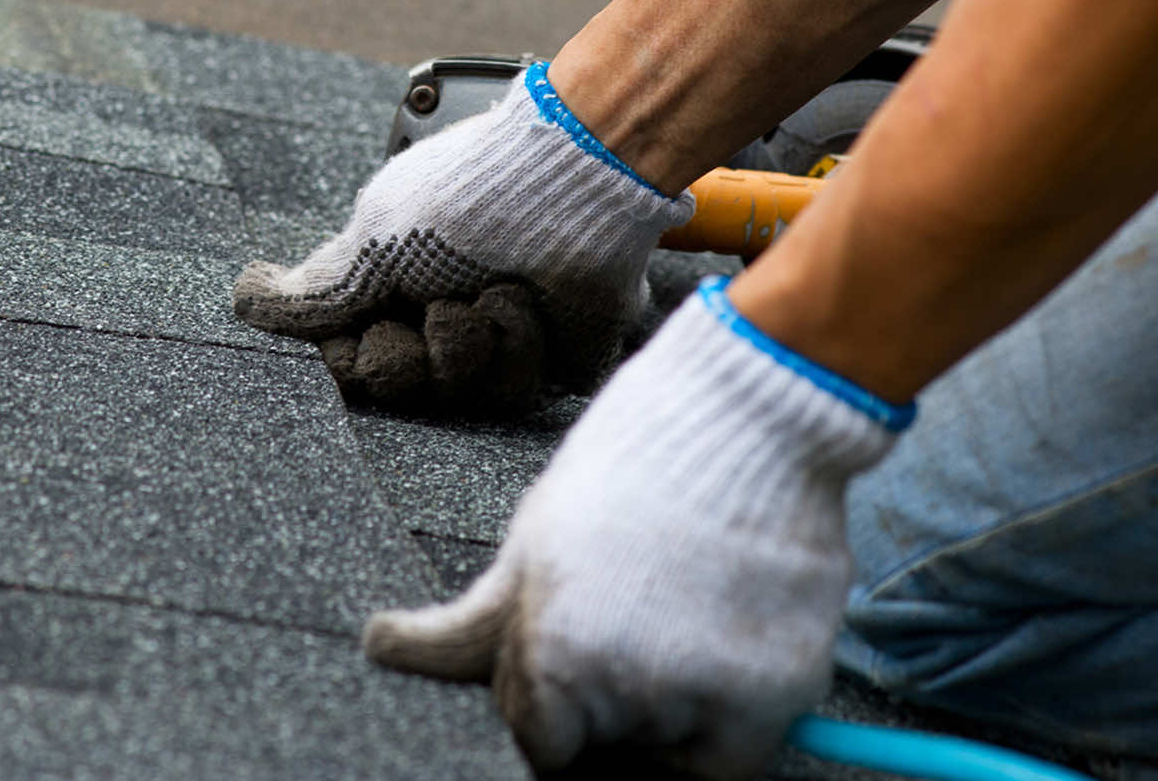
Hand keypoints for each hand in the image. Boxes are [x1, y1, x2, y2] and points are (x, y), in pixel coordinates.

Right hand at [233, 65, 693, 414]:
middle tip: (434, 309)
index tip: (370, 325)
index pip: (350, 363)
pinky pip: (518, 391)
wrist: (570, 181)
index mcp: (394, 285)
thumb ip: (315, 289)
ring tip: (491, 290)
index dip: (356, 357)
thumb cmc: (469, 197)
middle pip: (399, 388)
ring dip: (470, 340)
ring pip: (459, 397)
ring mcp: (498, 339)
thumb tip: (246, 300)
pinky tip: (526, 300)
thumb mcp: (374, 238)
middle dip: (413, 354)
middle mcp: (441, 314)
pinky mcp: (553, 357)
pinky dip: (518, 342)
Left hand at [362, 276, 910, 777]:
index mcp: (552, 654)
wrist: (750, 410)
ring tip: (686, 604)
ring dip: (674, 701)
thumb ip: (471, 623)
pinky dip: (732, 713)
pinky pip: (736, 753)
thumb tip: (380, 648)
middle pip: (605, 745)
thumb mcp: (536, 536)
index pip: (537, 739)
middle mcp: (624, 688)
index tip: (581, 656)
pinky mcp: (778, 692)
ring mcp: (705, 694)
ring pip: (670, 747)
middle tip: (640, 615)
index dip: (556, 702)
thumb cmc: (636, 460)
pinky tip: (724, 631)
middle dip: (614, 701)